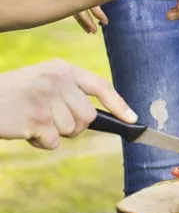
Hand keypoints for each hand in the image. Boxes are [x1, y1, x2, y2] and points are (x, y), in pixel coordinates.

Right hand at [0, 59, 136, 148]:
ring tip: (31, 121)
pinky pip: (53, 142)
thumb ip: (67, 91)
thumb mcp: (41, 81)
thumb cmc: (10, 96)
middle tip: (49, 121)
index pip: (100, 85)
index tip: (132, 119)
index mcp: (61, 68)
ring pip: (71, 131)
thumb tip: (93, 117)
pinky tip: (24, 130)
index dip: (118, 104)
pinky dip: (41, 143)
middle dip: (73, 126)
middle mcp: (58, 80)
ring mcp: (47, 99)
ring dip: (53, 134)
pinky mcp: (36, 119)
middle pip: (88, 116)